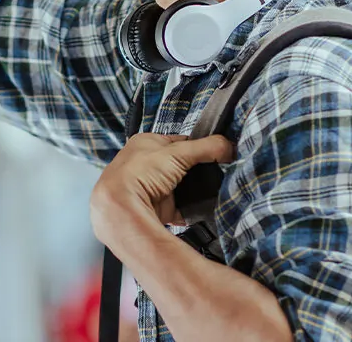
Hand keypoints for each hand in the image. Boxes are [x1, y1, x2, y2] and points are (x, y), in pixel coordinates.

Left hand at [90, 133, 233, 250]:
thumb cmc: (139, 174)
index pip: (178, 141)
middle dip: (196, 170)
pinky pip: (180, 208)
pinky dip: (190, 209)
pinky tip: (200, 207)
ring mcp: (150, 188)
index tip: (216, 152)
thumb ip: (207, 147)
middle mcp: (144, 165)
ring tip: (209, 189)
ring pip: (180, 186)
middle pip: (180, 165)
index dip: (198, 146)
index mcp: (145, 143)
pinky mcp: (156, 208)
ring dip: (193, 189)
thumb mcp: (177, 152)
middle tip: (215, 172)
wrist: (122, 209)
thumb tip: (229, 146)